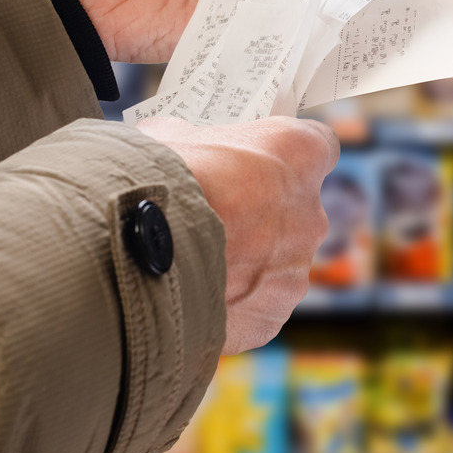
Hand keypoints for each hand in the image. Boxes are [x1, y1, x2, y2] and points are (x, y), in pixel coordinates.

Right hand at [134, 115, 338, 354]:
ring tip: (194, 262)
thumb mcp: (171, 136)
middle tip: (216, 216)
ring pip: (276, 264)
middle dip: (261, 214)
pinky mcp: (272, 316)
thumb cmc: (159, 179)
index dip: (287, 156)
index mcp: (298, 155)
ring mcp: (295, 270)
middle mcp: (310, 213)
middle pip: (296, 211)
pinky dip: (230, 303)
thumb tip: (180, 146)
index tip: (263, 161)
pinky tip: (192, 295)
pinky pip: (255, 306)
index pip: (318, 146)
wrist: (134, 251)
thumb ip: (195, 141)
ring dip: (245, 262)